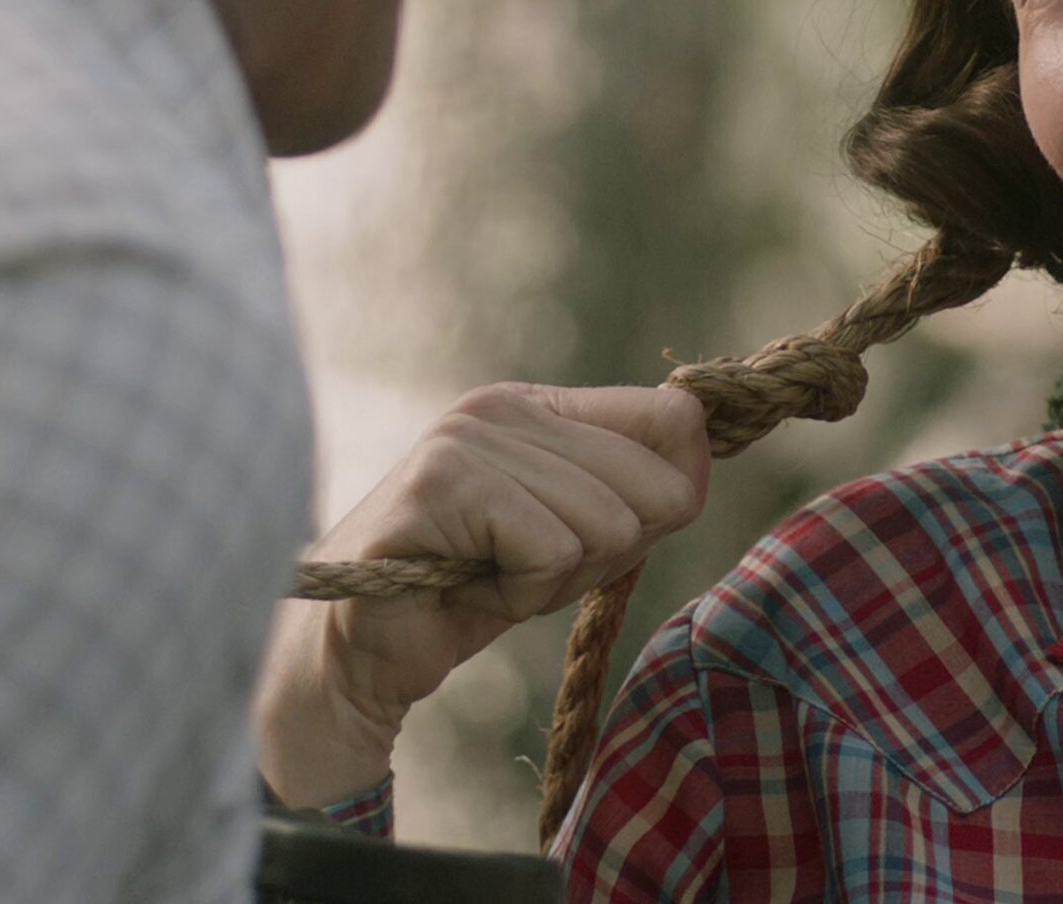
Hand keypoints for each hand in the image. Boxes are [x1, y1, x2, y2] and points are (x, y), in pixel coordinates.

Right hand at [255, 382, 711, 807]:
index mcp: (538, 407)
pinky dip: (521, 592)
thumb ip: (641, 491)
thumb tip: (699, 441)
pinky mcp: (436, 486)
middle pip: (650, 485)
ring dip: (554, 580)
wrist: (363, 655)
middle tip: (527, 571)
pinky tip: (467, 588)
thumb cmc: (472, 591)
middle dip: (604, 555)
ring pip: (603, 523)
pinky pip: (549, 548)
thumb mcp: (579, 538)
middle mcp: (501, 406)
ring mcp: (464, 440)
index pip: (669, 417)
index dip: (673, 492)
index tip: (614, 538)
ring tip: (490, 578)